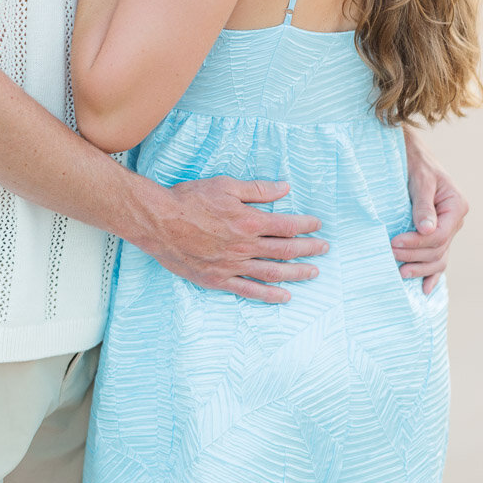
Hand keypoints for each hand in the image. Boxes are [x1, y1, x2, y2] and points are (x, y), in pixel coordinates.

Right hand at [144, 176, 329, 303]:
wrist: (158, 221)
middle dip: (308, 249)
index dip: (305, 225)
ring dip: (296, 273)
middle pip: (285, 250)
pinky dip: (269, 295)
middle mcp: (245, 246)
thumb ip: (257, 190)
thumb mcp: (225, 185)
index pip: (286, 225)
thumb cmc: (189, 200)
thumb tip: (285, 188)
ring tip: (313, 273)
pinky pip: (249, 290)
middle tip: (324, 249)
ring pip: (272, 273)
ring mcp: (232, 266)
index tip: (317, 225)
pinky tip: (284, 296)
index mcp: (249, 221)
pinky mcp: (218, 279)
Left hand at [392, 133, 468, 294]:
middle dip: (414, 256)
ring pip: (439, 258)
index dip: (417, 243)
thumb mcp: (420, 180)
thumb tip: (426, 231)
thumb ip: (423, 205)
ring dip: (421, 268)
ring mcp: (448, 229)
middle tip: (390, 254)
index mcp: (456, 206)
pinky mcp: (437, 233)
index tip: (395, 242)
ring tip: (401, 273)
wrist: (412, 153)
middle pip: (438, 250)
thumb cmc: (415, 162)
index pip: (439, 236)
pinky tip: (425, 288)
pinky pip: (438, 257)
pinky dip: (432, 273)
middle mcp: (455, 220)